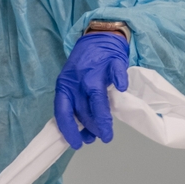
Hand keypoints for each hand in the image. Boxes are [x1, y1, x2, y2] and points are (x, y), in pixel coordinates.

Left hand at [54, 32, 129, 148]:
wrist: (99, 40)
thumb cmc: (86, 69)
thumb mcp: (73, 87)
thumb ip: (76, 106)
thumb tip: (82, 132)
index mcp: (64, 86)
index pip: (62, 112)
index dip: (69, 130)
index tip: (76, 143)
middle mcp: (77, 80)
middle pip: (83, 110)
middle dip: (91, 128)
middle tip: (98, 137)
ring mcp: (94, 70)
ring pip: (97, 98)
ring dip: (103, 119)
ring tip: (107, 133)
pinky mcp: (112, 62)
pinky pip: (116, 72)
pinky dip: (119, 81)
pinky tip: (122, 89)